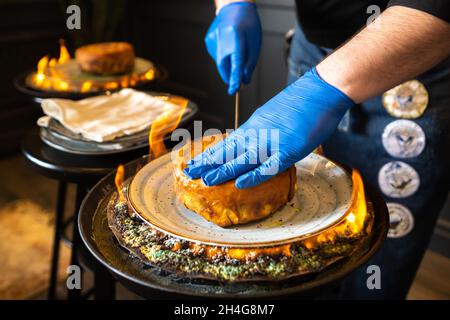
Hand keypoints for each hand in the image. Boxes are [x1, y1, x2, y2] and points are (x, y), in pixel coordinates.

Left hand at [184, 68, 354, 187]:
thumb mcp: (274, 114)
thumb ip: (263, 129)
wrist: (321, 89)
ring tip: (205, 181)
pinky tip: (240, 184)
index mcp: (254, 126)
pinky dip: (255, 175)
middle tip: (189, 172)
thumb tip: (255, 141)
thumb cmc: (302, 102)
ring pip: (242, 159)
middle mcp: (258, 133)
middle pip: (228, 151)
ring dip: (223, 170)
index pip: (227, 143)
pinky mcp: (289, 149)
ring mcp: (272, 141)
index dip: (210, 154)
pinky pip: (269, 166)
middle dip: (208, 163)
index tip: (195, 162)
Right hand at [205, 2, 261, 94]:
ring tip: (234, 48)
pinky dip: (223, 55)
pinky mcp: (208, 41)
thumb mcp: (255, 43)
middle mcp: (222, 38)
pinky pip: (217, 55)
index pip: (236, 63)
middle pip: (224, 65)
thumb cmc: (248, 25)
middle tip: (236, 83)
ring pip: (220, 61)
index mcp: (237, 38)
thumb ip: (250, 63)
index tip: (234, 90)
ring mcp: (213, 39)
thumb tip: (244, 80)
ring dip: (228, 62)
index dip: (235, 78)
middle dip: (230, 76)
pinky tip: (227, 44)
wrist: (234, 7)